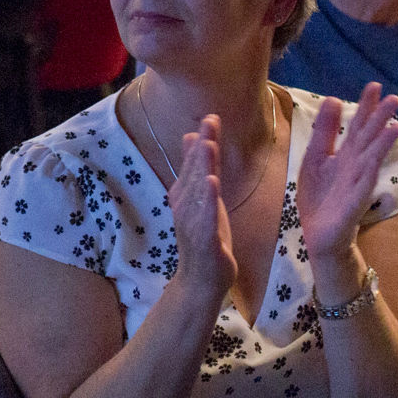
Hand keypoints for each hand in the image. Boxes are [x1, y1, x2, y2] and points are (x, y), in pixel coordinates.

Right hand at [168, 113, 237, 311]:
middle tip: (209, 123)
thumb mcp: (202, 198)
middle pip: (194, 173)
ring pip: (198, 192)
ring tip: (208, 146)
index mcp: (186, 194)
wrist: (200, 280)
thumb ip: (196, 169)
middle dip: (202, 147)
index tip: (211, 117)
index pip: (196, 164)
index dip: (203, 140)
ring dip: (202, 168)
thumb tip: (192, 136)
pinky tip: (211, 184)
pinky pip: (205, 218)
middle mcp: (186, 206)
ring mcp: (193, 223)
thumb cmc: (203, 236)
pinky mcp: (204, 241)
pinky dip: (207, 201)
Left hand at [295, 82, 397, 260]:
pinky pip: (365, 180)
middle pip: (369, 137)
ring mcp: (357, 182)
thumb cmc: (319, 197)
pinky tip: (378, 156)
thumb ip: (324, 131)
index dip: (366, 106)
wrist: (318, 234)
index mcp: (345, 155)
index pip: (358, 126)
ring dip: (383, 141)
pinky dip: (372, 167)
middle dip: (380, 118)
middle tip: (394, 98)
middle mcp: (355, 165)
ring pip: (372, 157)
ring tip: (396, 123)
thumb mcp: (315, 158)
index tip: (375, 86)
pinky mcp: (355, 199)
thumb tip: (334, 98)